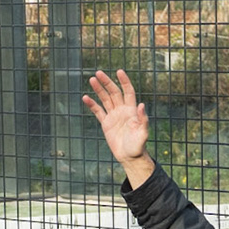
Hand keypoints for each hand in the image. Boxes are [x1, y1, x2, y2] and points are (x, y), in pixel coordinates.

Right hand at [80, 70, 154, 185]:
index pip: (128, 91)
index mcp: (132, 110)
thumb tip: (142, 105)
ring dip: (99, 90)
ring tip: (92, 79)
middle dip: (107, 82)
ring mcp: (113, 116)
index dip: (124, 81)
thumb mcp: (143, 133)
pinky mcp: (106, 123)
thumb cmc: (138, 146)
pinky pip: (98, 111)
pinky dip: (92, 104)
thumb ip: (143, 119)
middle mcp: (122, 110)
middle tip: (99, 73)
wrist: (130, 157)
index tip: (119, 71)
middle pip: (114, 92)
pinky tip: (85, 97)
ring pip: (105, 99)